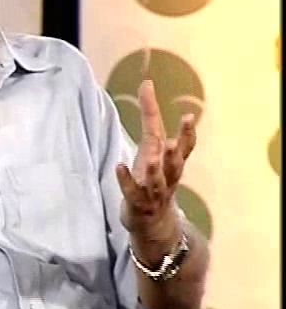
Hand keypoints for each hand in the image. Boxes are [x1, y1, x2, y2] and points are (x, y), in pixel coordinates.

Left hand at [115, 79, 196, 250]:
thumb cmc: (151, 179)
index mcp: (171, 163)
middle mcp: (166, 177)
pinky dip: (126, 181)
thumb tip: (147, 83)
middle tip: (177, 137)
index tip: (189, 115)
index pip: (183, 146)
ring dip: (154, 170)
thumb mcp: (152, 148)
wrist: (153, 225)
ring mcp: (153, 192)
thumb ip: (151, 118)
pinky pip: (132, 193)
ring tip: (151, 158)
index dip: (186, 131)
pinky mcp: (137, 204)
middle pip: (175, 163)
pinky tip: (119, 168)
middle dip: (178, 149)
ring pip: (157, 181)